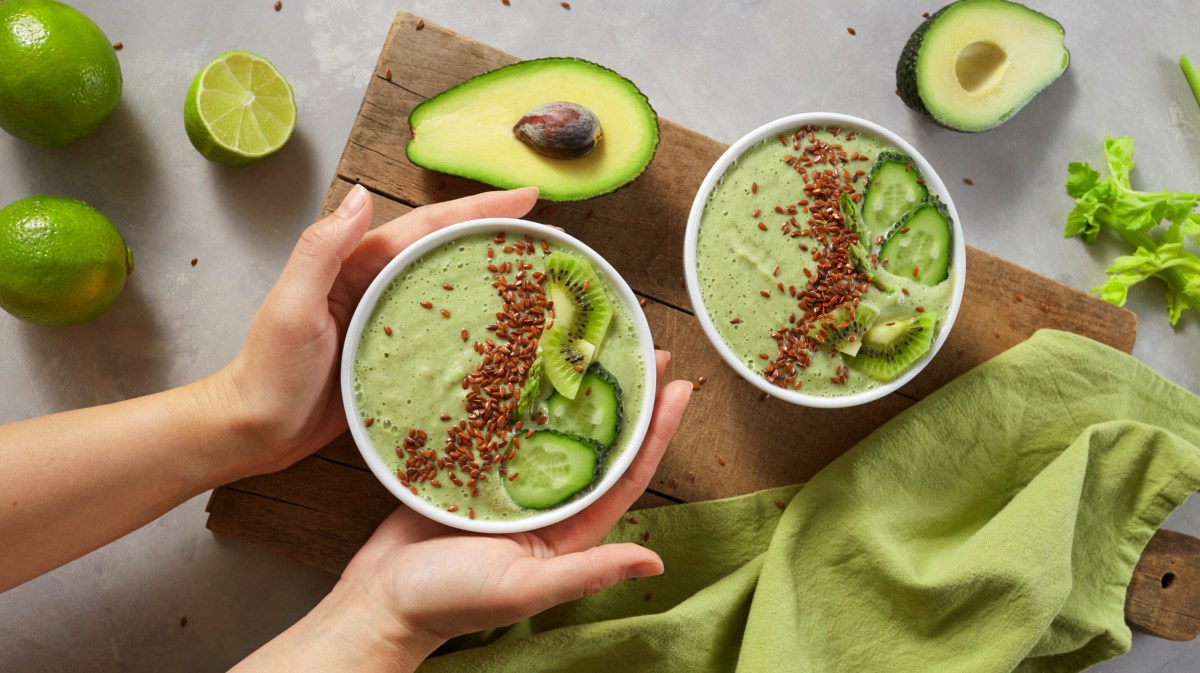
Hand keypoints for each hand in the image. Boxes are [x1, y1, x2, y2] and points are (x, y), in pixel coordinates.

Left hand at [205, 185, 540, 481]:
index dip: (478, 208)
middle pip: (447, 250)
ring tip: (539, 279)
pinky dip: (474, 328)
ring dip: (491, 278)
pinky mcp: (393, 357)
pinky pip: (442, 333)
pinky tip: (504, 338)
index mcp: (359, 265)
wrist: (253, 430)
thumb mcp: (291, 306)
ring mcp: (388, 321)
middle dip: (496, 234)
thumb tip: (362, 194)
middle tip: (548, 234)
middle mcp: (378, 285)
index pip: (428, 226)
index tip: (528, 197)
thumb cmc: (268, 371)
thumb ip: (322, 248)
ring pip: (449, 290)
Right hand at [333, 355, 691, 659]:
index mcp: (570, 530)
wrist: (380, 598)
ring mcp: (512, 481)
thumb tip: (653, 564)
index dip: (657, 431)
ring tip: (598, 344)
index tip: (679, 386)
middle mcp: (548, 501)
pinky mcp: (475, 465)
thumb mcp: (524, 589)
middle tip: (648, 349)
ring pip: (555, 425)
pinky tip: (530, 360)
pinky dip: (521, 394)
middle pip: (598, 440)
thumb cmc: (451, 601)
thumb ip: (587, 572)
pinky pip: (506, 424)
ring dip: (578, 387)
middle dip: (627, 398)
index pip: (627, 473)